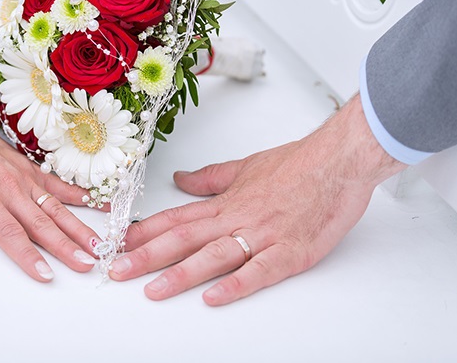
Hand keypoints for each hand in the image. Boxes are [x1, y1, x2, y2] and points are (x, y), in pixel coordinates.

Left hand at [0, 109, 98, 281]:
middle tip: (88, 264)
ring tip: (100, 244)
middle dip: (66, 247)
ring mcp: (24, 180)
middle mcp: (9, 190)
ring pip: (56, 208)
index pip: (10, 234)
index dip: (28, 256)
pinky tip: (101, 206)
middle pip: (42, 224)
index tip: (46, 275)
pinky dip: (81, 195)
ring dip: (79, 227)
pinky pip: (60, 185)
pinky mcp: (31, 171)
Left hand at [108, 95, 405, 303]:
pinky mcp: (291, 252)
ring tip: (153, 290)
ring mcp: (263, 235)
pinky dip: (236, 284)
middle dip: (147, 257)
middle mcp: (237, 218)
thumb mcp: (245, 167)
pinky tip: (214, 296)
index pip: (175, 218)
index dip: (143, 233)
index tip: (118, 245)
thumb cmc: (298, 163)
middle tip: (117, 271)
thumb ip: (210, 178)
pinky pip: (259, 270)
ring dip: (180, 274)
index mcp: (225, 202)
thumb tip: (181, 179)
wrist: (339, 159)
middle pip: (183, 239)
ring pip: (213, 256)